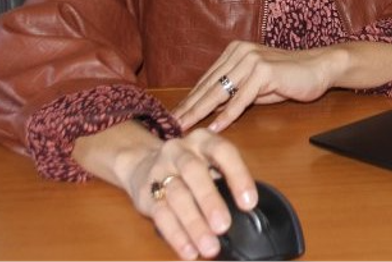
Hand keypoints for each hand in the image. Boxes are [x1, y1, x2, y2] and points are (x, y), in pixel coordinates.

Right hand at [124, 129, 256, 260]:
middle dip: (209, 200)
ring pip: (177, 196)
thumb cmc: (190, 167)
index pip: (222, 151)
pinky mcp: (145, 194)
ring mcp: (159, 171)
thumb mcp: (209, 162)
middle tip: (223, 226)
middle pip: (193, 171)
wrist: (142, 162)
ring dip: (194, 224)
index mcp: (203, 140)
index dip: (237, 176)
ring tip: (209, 247)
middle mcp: (179, 151)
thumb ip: (226, 180)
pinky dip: (176, 235)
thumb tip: (247, 213)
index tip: (249, 203)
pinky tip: (189, 250)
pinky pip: (161, 215)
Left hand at [174, 40, 338, 132]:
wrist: (319, 67)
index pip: (206, 81)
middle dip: (188, 108)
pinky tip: (215, 127)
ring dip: (201, 113)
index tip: (174, 117)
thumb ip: (235, 93)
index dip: (190, 100)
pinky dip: (227, 115)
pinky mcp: (264, 71)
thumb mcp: (256, 85)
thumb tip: (211, 111)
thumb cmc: (289, 78)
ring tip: (185, 127)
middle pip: (208, 86)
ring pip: (220, 92)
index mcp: (234, 52)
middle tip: (170, 126)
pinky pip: (241, 98)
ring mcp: (251, 60)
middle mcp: (239, 52)